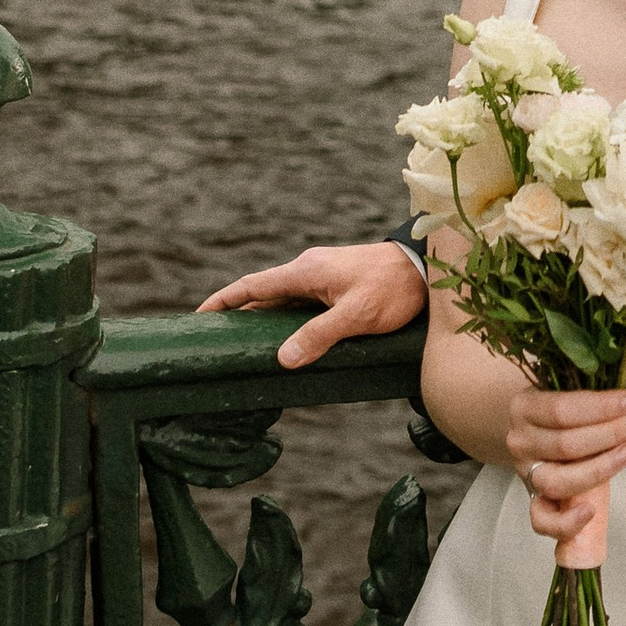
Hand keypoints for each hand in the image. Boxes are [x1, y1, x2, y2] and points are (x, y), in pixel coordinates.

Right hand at [199, 240, 427, 367]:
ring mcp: (322, 276)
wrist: (425, 267)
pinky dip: (284, 318)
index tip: (199, 315)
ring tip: (243, 343)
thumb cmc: (393, 289)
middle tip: (216, 338)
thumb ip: (319, 335)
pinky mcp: (335, 284)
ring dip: (262, 317)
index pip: (253, 285)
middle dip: (238, 312)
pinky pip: (299, 302)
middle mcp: (308, 270)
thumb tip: (282, 358)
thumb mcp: (356, 315)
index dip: (224, 300)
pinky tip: (284, 337)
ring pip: (282, 299)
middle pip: (263, 293)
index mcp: (306, 272)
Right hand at [504, 381, 625, 541]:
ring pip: (558, 481)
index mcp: (525, 407)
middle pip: (564, 444)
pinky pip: (542, 521)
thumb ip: (620, 421)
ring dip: (599, 470)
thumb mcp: (585, 403)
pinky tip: (590, 511)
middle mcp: (520, 441)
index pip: (562, 410)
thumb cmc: (567, 413)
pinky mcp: (534, 500)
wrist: (537, 429)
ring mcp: (526, 474)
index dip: (600, 407)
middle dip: (607, 434)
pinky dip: (565, 522)